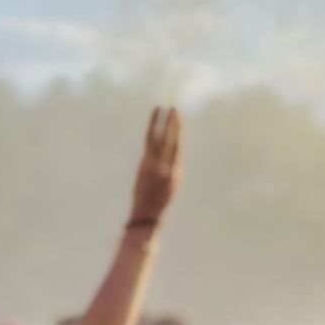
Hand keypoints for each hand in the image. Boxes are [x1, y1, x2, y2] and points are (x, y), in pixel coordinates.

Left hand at [130, 106, 182, 225]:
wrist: (148, 215)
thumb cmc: (159, 203)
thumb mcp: (171, 187)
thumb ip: (171, 170)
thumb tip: (170, 155)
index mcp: (177, 172)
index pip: (178, 147)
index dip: (178, 132)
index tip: (178, 119)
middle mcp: (169, 167)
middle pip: (172, 140)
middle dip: (173, 124)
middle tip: (175, 109)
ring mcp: (157, 165)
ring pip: (161, 139)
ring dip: (162, 123)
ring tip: (163, 109)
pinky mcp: (146, 165)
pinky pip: (150, 143)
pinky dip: (152, 129)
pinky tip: (152, 121)